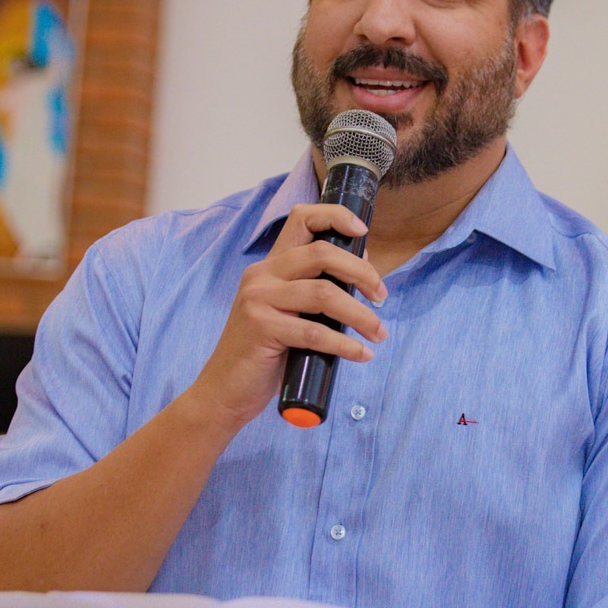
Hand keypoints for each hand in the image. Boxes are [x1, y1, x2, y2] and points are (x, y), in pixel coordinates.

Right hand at [190, 202, 387, 432]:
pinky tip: (361, 354)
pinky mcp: (261, 327)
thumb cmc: (264, 355)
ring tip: (379, 333)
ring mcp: (258, 299)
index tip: (363, 232)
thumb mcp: (288, 314)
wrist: (225, 391)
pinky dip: (345, 345)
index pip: (301, 219)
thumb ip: (314, 293)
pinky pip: (315, 332)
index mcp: (270, 266)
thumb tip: (362, 276)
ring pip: (325, 293)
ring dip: (361, 315)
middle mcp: (262, 275)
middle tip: (381, 296)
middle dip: (362, 272)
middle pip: (322, 253)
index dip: (336, 217)